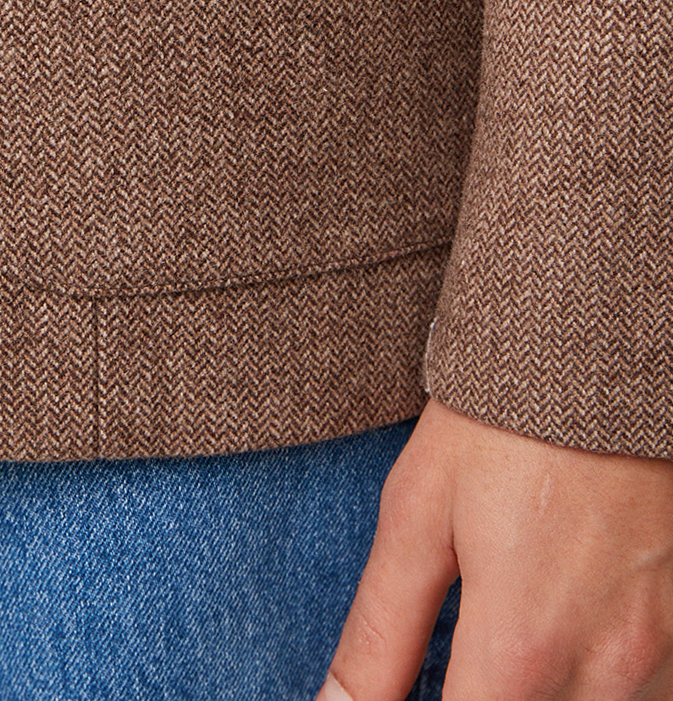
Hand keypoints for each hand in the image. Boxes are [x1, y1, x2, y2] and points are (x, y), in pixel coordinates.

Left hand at [319, 397, 672, 699]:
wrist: (600, 357)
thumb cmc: (501, 426)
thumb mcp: (418, 515)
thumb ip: (380, 633)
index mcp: (520, 648)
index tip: (427, 681)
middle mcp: (602, 669)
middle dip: (490, 691)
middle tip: (469, 637)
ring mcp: (657, 654)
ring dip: (543, 686)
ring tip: (518, 614)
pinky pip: (642, 687)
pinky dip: (596, 670)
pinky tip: (570, 608)